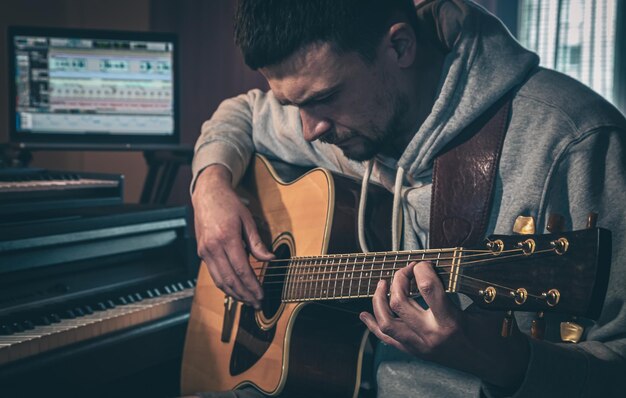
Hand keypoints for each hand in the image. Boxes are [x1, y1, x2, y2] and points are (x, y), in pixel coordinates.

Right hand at [192, 164, 273, 307]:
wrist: (207, 194)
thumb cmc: (229, 204)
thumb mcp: (247, 220)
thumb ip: (257, 242)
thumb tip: (270, 259)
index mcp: (227, 238)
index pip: (242, 270)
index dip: (253, 286)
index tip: (262, 295)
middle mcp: (213, 247)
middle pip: (230, 279)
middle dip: (245, 295)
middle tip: (257, 304)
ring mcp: (205, 251)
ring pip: (220, 281)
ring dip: (234, 294)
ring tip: (247, 301)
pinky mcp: (202, 253)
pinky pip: (214, 274)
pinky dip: (224, 285)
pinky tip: (235, 290)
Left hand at [360, 261, 529, 389]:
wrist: (498, 365)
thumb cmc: (496, 336)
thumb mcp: (486, 307)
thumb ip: (464, 287)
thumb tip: (442, 265)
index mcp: (451, 323)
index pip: (427, 287)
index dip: (422, 267)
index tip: (424, 261)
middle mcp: (431, 336)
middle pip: (399, 302)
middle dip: (398, 279)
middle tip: (406, 269)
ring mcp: (420, 346)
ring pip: (386, 322)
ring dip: (379, 300)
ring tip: (382, 284)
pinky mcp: (416, 352)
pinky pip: (387, 339)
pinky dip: (373, 325)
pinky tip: (365, 314)